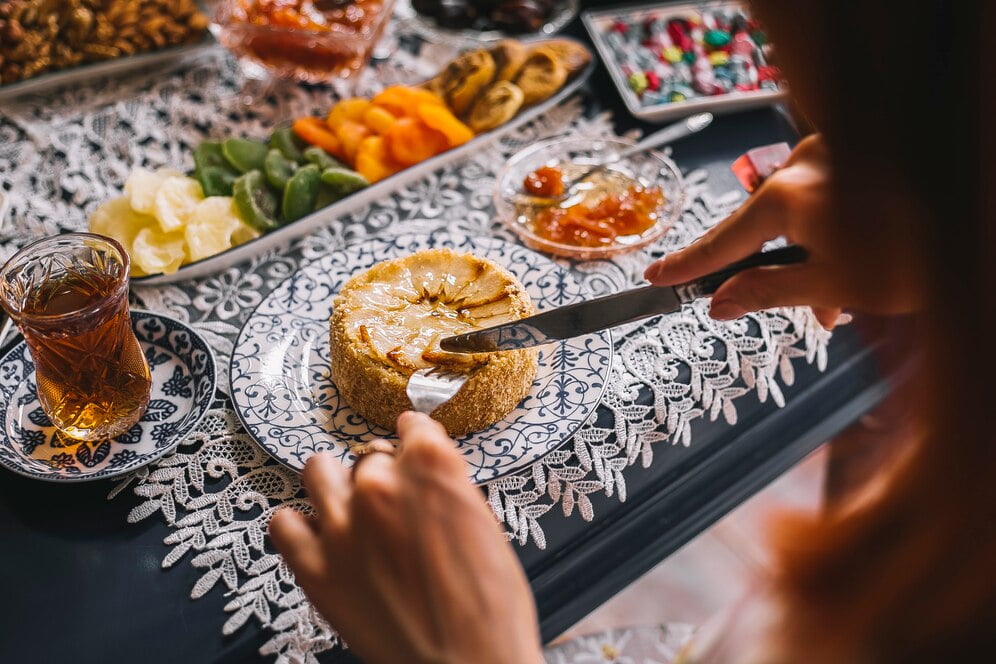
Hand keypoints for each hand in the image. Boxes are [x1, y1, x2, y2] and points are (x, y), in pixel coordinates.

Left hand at [269, 412, 542, 663]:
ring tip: (350, 513)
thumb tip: (423, 477)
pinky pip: (282, 524)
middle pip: (368, 458)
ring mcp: (341, 525)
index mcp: (432, 467)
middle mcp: (380, 484)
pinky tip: (321, 541)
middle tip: (396, 512)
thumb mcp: (485, 526)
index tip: (411, 449)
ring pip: (317, 471)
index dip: (414, 439)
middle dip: (382, 479)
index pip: (411, 426)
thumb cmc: (489, 607)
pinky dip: (299, 528)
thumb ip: (446, 488)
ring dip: (334, 487)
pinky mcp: (314, 568)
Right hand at [644, 135, 920, 326]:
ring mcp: (832, 154)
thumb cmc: (921, 249)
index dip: (687, 267)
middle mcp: (804, 166)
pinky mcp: (856, 153)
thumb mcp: (836, 283)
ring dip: (808, 257)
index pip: (721, 241)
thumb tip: (719, 303)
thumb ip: (767, 291)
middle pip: (762, 226)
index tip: (655, 280)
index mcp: (789, 196)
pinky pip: (825, 199)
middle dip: (769, 270)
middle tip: (770, 307)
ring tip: (835, 302)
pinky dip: (829, 233)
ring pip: (798, 215)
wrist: (976, 213)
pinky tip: (854, 268)